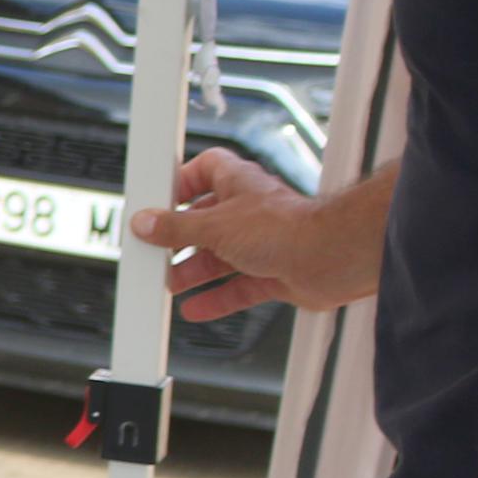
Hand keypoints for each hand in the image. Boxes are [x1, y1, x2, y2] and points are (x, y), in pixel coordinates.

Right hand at [130, 149, 376, 317]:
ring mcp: (263, 243)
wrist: (330, 258)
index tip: (157, 201)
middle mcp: (251, 211)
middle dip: (180, 239)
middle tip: (157, 249)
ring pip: (220, 256)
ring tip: (170, 282)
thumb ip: (176, 227)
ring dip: (194, 271)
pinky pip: (238, 287)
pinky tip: (197, 307)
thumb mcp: (213, 225)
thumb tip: (148, 224)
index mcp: (238, 183)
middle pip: (206, 221)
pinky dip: (216, 298)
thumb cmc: (287, 228)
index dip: (179, 184)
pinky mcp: (274, 273)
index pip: (203, 171)